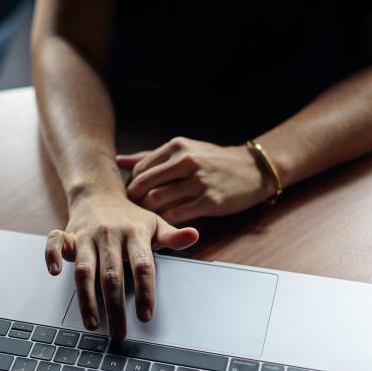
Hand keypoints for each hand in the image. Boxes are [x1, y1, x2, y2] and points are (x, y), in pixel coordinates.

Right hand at [44, 191, 197, 338]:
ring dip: (87, 298)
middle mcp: (109, 234)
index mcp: (134, 233)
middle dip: (115, 307)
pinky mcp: (67, 233)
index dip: (144, 291)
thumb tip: (194, 236)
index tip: (145, 316)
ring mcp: (86, 234)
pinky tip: (54, 273)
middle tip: (119, 334)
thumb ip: (173, 236)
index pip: (142, 265)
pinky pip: (54, 242)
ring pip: (84, 268)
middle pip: (111, 275)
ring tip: (92, 324)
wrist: (98, 192)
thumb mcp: (154, 224)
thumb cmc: (129, 216)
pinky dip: (51, 255)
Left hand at [116, 137, 273, 223]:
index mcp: (176, 147)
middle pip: (143, 185)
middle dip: (134, 201)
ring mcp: (198, 181)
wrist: (252, 169)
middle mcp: (186, 161)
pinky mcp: (209, 201)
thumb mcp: (183, 150)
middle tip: (134, 212)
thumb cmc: (212, 161)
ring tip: (147, 219)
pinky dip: (166, 221)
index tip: (133, 197)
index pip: (139, 169)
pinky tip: (166, 223)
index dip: (132, 185)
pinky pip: (177, 215)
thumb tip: (118, 160)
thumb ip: (150, 157)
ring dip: (147, 213)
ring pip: (157, 201)